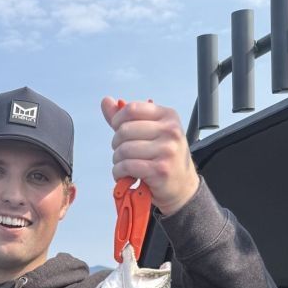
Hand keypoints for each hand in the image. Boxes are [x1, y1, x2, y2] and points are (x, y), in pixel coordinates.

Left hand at [101, 97, 199, 215]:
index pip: (132, 109)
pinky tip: (124, 175)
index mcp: (168, 116)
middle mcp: (170, 131)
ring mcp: (167, 150)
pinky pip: (127, 166)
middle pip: (124, 130)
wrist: (182, 186)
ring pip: (124, 150)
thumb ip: (126, 118)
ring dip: (117, 160)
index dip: (117, 120)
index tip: (118, 131)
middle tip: (122, 153)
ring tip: (124, 165)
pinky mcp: (160, 170)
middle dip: (116, 144)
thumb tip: (106, 101)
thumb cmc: (163, 157)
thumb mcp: (150, 132)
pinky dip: (119, 172)